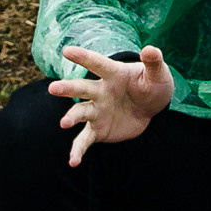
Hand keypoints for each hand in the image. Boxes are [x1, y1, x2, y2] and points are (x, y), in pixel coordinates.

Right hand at [51, 43, 172, 165]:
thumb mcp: (157, 74)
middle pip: (82, 88)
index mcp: (113, 74)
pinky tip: (73, 162)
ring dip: (71, 117)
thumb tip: (150, 49)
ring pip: (80, 113)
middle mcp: (100, 91)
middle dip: (68, 88)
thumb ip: (153, 62)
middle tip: (53, 88)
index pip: (97, 63)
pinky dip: (78, 150)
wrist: (151, 109)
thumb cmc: (152, 85)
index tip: (67, 50)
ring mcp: (97, 111)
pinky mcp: (97, 130)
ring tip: (64, 123)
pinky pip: (84, 140)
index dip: (83, 57)